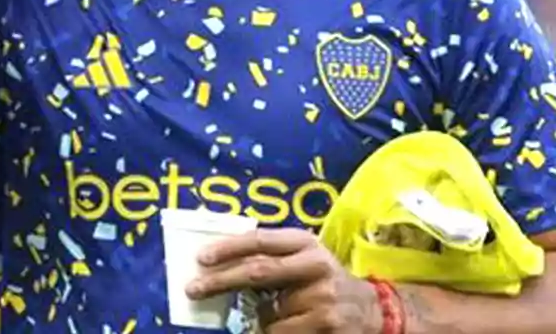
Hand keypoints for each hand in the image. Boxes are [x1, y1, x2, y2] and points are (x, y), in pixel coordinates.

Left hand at [185, 227, 381, 333]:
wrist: (372, 310)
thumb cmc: (322, 281)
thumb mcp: (302, 260)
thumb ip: (269, 259)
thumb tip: (216, 267)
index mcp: (305, 242)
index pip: (260, 241)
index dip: (228, 248)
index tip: (200, 257)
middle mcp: (315, 264)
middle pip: (257, 271)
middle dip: (220, 281)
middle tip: (192, 289)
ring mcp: (323, 295)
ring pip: (268, 311)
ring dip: (259, 317)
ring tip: (275, 315)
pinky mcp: (327, 323)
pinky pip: (280, 331)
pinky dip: (271, 332)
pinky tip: (285, 327)